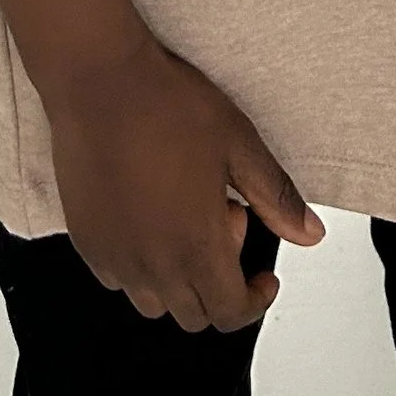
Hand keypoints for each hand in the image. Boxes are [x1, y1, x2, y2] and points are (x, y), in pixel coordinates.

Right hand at [41, 31, 325, 331]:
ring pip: (154, 301)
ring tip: (184, 216)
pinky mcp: (86, 241)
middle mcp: (153, 265)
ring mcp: (115, 257)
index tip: (262, 278)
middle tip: (223, 221)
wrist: (100, 81)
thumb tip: (309, 233)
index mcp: (196, 248)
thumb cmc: (167, 106)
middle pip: (195, 314)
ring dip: (178, 278)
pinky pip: (118, 277)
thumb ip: (276, 197)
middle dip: (220, 283)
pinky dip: (140, 264)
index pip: (231, 313)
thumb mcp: (238, 145)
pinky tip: (148, 216)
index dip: (255, 301)